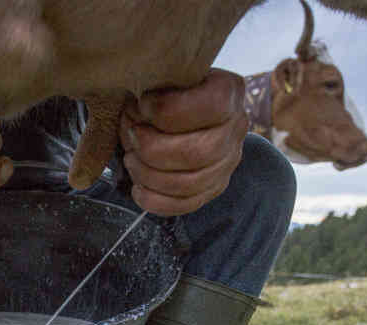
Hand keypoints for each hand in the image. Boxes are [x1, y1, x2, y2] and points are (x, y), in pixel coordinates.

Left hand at [120, 68, 247, 215]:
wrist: (172, 108)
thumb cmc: (161, 89)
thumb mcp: (155, 77)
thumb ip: (143, 89)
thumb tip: (130, 114)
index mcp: (228, 91)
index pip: (211, 104)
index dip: (169, 109)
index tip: (141, 104)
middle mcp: (236, 128)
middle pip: (199, 152)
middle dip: (153, 148)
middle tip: (131, 136)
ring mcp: (227, 162)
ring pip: (190, 183)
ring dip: (149, 174)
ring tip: (130, 158)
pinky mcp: (213, 187)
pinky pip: (186, 205)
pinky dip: (154, 200)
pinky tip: (137, 187)